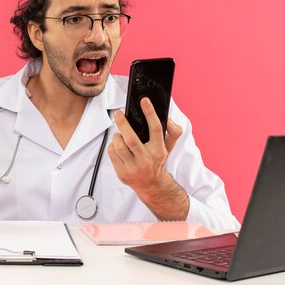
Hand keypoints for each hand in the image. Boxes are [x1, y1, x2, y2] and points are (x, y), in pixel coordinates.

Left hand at [108, 97, 188, 219]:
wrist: (150, 185)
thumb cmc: (156, 160)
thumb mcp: (168, 147)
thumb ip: (173, 132)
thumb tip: (168, 119)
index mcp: (159, 151)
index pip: (155, 129)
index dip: (150, 112)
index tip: (144, 100)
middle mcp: (146, 160)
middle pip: (131, 139)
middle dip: (123, 123)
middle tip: (118, 113)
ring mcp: (133, 168)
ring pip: (118, 146)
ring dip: (117, 136)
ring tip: (120, 134)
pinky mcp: (122, 173)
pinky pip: (111, 153)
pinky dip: (112, 146)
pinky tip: (118, 147)